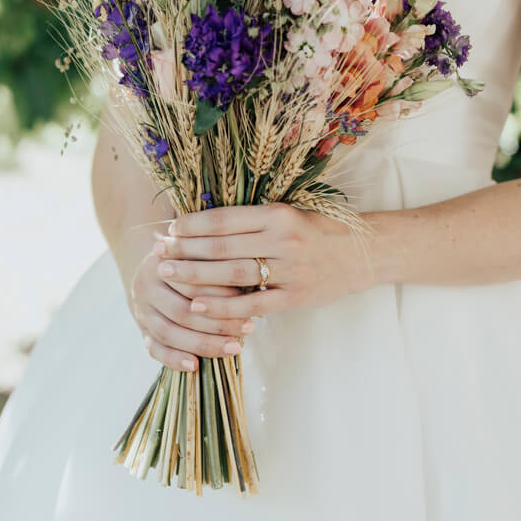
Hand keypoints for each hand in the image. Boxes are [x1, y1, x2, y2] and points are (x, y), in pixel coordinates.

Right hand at [129, 246, 255, 373]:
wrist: (157, 268)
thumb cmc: (193, 259)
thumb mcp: (203, 254)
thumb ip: (222, 265)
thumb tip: (258, 285)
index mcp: (162, 262)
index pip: (193, 282)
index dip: (222, 294)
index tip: (251, 300)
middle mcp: (145, 285)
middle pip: (181, 310)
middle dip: (217, 323)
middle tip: (249, 328)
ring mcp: (141, 309)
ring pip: (168, 332)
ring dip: (203, 344)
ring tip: (234, 348)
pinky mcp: (141, 330)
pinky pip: (154, 349)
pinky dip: (173, 359)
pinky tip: (195, 366)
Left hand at [154, 202, 372, 320]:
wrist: (362, 253)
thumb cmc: (317, 231)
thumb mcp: (287, 213)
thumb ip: (251, 221)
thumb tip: (202, 225)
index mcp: (277, 214)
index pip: (224, 219)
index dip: (192, 226)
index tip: (169, 229)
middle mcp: (282, 240)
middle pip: (222, 247)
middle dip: (185, 250)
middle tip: (158, 253)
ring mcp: (289, 271)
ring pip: (232, 275)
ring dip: (195, 276)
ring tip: (169, 275)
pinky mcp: (294, 297)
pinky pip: (251, 304)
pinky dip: (222, 307)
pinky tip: (198, 307)